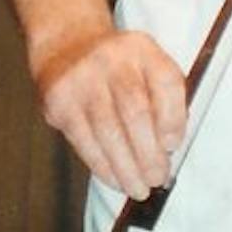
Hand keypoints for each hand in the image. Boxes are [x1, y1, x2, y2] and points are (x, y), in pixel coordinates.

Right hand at [29, 24, 186, 200]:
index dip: (173, 118)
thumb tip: (169, 148)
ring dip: (126, 168)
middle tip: (157, 178)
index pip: (165, 81)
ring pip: (108, 132)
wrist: (66, 44)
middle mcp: (110, 58)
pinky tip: (115, 178)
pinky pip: (84, 140)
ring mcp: (80, 79)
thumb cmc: (117, 67)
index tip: (174, 145)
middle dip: (149, 154)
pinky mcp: (58, 100)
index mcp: (141, 48)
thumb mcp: (147, 65)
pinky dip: (103, 166)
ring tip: (139, 188)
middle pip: (135, 111)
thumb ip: (164, 99)